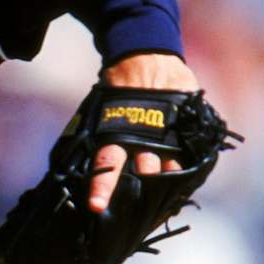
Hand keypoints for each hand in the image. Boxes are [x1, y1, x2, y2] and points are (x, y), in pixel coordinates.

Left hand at [87, 53, 198, 213]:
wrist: (146, 54)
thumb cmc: (118, 87)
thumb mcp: (102, 108)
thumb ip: (97, 135)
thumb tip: (70, 165)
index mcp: (117, 131)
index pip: (107, 163)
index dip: (102, 187)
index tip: (97, 208)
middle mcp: (146, 135)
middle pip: (147, 172)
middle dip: (145, 191)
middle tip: (141, 209)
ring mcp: (171, 131)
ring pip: (172, 168)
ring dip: (169, 185)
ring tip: (167, 201)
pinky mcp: (189, 125)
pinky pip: (193, 156)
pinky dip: (190, 173)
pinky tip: (186, 185)